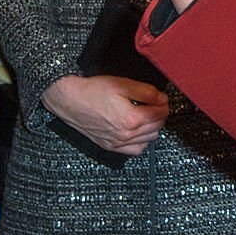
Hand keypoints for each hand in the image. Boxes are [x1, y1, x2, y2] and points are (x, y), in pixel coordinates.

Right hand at [42, 74, 168, 154]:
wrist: (71, 100)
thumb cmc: (95, 91)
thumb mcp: (124, 85)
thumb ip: (147, 92)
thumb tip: (162, 98)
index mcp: (131, 119)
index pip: (160, 114)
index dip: (164, 103)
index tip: (162, 97)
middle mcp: (125, 135)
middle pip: (157, 127)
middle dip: (160, 114)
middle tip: (156, 104)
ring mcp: (117, 143)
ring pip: (149, 139)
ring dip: (153, 127)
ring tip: (147, 115)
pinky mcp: (110, 146)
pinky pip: (135, 150)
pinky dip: (142, 141)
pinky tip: (139, 130)